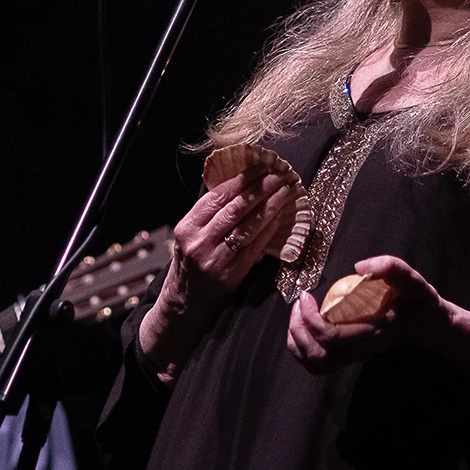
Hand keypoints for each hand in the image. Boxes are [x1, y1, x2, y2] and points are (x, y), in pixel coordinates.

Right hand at [139, 163, 299, 383]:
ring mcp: (214, 258)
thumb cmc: (191, 262)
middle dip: (259, 188)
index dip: (241, 180)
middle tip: (279, 174)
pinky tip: (280, 217)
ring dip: (269, 206)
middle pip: (234, 208)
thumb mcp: (191, 235)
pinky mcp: (230, 273)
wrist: (184, 302)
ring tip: (285, 191)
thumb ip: (210, 214)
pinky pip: (254, 246)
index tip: (260, 167)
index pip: (217, 196)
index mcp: (187, 226)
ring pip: (247, 226)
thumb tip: (243, 186)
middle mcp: (198, 241)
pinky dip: (269, 229)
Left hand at [286, 254, 452, 373]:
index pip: (329, 335)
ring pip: (315, 363)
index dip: (309, 317)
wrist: (431, 326)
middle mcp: (360, 349)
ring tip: (298, 315)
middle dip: (298, 329)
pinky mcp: (350, 355)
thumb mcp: (413, 281)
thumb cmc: (420, 303)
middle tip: (299, 304)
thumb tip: (360, 267)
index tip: (306, 295)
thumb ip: (392, 268)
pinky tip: (305, 326)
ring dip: (297, 341)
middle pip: (316, 355)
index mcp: (371, 333)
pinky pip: (319, 363)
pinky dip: (303, 348)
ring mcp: (354, 355)